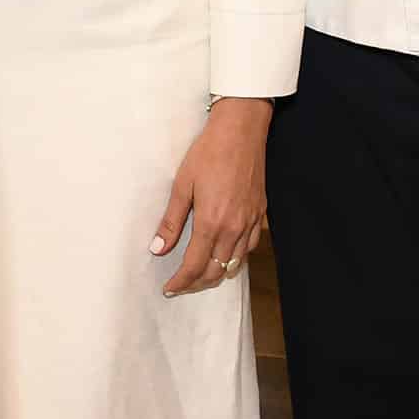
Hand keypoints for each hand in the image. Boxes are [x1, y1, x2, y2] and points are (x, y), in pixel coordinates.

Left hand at [151, 97, 271, 294]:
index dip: (180, 281)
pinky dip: (235, 258)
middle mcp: (234, 229)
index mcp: (212, 223)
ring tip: (199, 273)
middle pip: (215, 271)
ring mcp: (251, 223)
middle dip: (196, 283)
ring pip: (234, 263)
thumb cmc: (209, 152)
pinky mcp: (260, 214)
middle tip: (180, 283)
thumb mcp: (182, 184)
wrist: (241, 130)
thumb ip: (171, 221)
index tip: (169, 288)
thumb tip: (157, 249)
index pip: (195, 266)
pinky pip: (249, 248)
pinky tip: (225, 253)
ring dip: (216, 274)